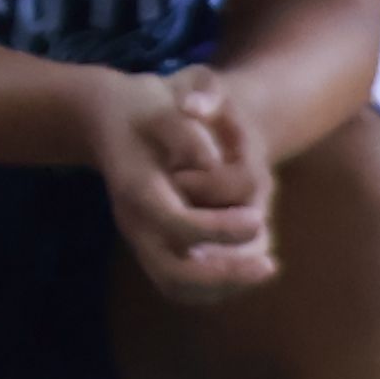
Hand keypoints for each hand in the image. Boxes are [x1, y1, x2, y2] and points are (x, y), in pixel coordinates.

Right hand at [97, 67, 275, 300]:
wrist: (110, 118)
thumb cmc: (150, 105)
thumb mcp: (173, 91)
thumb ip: (192, 120)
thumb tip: (211, 159)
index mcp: (136, 187)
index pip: (177, 224)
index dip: (220, 229)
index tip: (258, 217)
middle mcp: (134, 220)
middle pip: (174, 274)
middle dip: (224, 275)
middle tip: (269, 265)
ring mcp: (141, 238)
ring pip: (180, 287)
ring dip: (224, 284)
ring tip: (261, 265)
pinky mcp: (152, 247)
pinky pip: (184, 285)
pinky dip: (217, 283)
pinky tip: (247, 263)